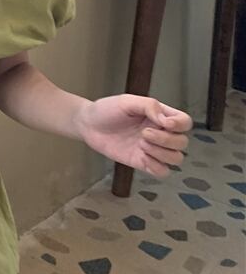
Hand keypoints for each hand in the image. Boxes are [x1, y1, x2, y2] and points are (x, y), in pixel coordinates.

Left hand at [75, 94, 191, 177]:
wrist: (88, 125)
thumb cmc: (107, 110)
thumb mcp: (127, 101)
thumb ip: (149, 106)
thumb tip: (166, 120)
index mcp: (159, 115)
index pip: (184, 122)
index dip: (180, 125)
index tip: (165, 123)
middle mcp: (159, 133)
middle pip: (182, 142)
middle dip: (166, 140)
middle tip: (144, 133)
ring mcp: (152, 149)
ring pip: (176, 158)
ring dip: (162, 153)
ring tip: (141, 144)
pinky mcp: (143, 162)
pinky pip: (163, 171)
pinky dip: (157, 167)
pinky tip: (142, 157)